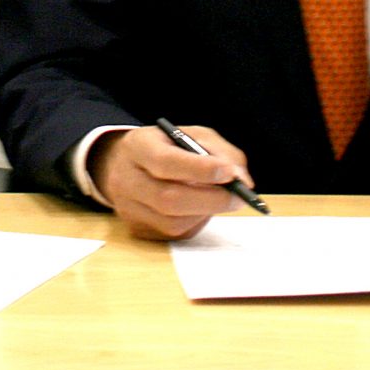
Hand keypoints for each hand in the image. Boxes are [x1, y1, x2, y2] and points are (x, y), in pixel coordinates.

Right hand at [91, 125, 252, 240]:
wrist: (126, 165)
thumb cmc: (166, 147)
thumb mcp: (192, 135)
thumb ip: (221, 152)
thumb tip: (243, 181)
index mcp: (138, 147)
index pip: (165, 162)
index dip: (200, 170)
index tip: (230, 173)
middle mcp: (127, 179)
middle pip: (168, 198)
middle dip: (211, 199)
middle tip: (239, 196)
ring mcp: (129, 209)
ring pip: (173, 222)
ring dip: (205, 212)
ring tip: (218, 198)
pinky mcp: (137, 230)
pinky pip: (174, 234)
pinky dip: (196, 222)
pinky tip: (199, 207)